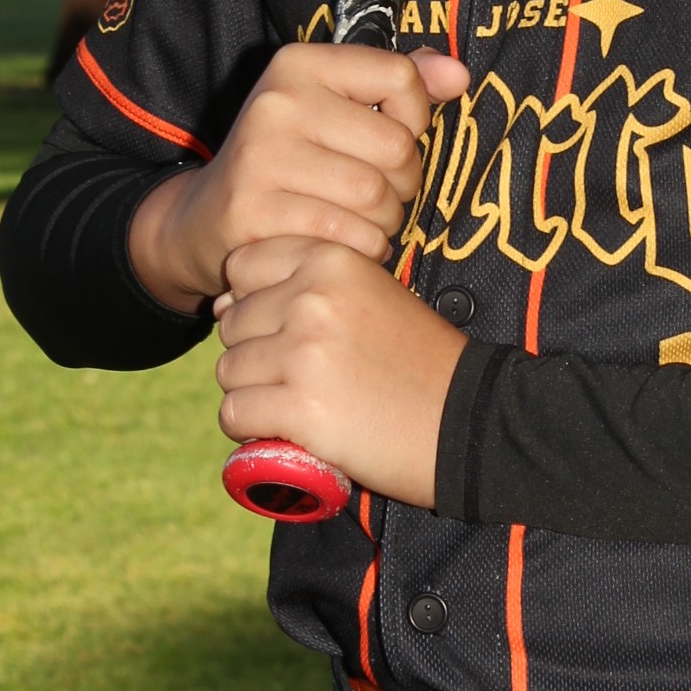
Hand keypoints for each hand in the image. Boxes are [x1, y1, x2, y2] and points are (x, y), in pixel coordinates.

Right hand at [128, 42, 468, 310]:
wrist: (204, 218)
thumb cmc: (288, 159)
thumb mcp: (333, 106)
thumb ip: (399, 84)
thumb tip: (459, 75)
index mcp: (298, 64)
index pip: (399, 77)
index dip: (413, 117)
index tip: (389, 137)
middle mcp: (277, 103)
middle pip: (397, 147)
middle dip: (403, 182)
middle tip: (378, 193)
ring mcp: (262, 158)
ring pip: (377, 198)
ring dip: (384, 222)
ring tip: (361, 220)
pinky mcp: (256, 214)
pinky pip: (350, 238)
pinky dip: (361, 249)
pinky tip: (342, 243)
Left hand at [213, 238, 468, 507]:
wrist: (470, 423)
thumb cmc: (420, 362)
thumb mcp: (374, 296)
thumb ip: (306, 287)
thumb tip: (220, 303)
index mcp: (333, 259)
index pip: (244, 264)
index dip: (256, 300)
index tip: (289, 328)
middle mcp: (313, 298)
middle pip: (233, 322)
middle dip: (256, 353)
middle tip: (304, 378)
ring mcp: (304, 353)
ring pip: (229, 370)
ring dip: (254, 393)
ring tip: (301, 404)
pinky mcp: (300, 408)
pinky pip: (235, 414)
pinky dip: (253, 429)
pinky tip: (290, 430)